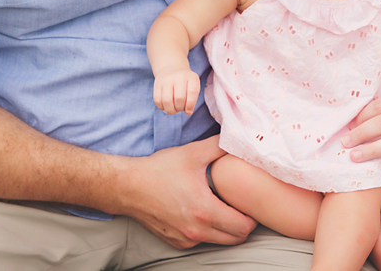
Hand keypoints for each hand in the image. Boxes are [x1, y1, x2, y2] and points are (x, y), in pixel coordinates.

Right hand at [114, 136, 256, 247]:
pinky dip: (208, 231)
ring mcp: (185, 240)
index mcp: (205, 211)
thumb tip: (239, 138)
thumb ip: (220, 145)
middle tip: (241, 206)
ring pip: (219, 242)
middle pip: (235, 239)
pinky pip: (201, 242)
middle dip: (243, 225)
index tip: (250, 203)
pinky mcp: (175, 242)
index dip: (252, 216)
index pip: (243, 227)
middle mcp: (196, 231)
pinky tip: (204, 212)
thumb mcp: (193, 152)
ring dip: (226, 229)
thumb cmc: (160, 169)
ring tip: (223, 207)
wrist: (128, 186)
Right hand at [153, 68, 201, 114]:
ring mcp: (166, 80)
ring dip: (171, 110)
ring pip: (167, 101)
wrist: (172, 68)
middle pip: (179, 98)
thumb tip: (188, 112)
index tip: (188, 111)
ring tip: (174, 109)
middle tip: (180, 108)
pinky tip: (166, 106)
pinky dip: (162, 107)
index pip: (192, 92)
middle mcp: (179, 77)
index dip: (190, 105)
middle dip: (180, 108)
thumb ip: (192, 99)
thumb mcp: (193, 86)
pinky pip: (158, 101)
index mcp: (191, 77)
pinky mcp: (157, 84)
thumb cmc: (185, 82)